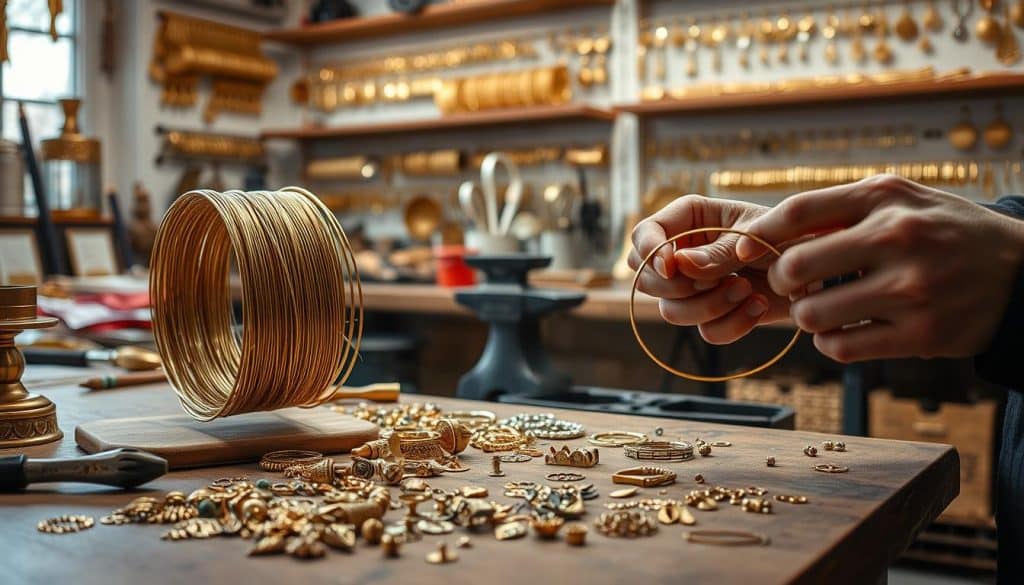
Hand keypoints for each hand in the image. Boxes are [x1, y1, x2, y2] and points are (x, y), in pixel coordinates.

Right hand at [628, 195, 791, 343]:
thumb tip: (679, 264)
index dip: (649, 252)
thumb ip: (718, 251)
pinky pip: (705, 332)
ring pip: (671, 311)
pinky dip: (732, 324)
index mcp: (689, 219)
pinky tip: (757, 306)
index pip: (644, 234)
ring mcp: (695, 288)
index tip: (670, 267)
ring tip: (746, 289)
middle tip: (717, 280)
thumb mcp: (757, 235)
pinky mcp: (713, 315)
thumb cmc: (790, 237)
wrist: (819, 271)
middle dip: (680, 288)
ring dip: (710, 307)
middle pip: (646, 279)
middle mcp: (684, 254)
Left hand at [736, 174, 1023, 361]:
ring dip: (806, 318)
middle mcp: (897, 238)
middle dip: (782, 281)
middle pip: (796, 267)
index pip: (798, 212)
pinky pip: (841, 348)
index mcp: (885, 198)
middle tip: (793, 285)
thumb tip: (765, 232)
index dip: (760, 233)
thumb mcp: (899, 200)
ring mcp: (911, 289)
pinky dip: (831, 343)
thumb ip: (839, 208)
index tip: (745, 247)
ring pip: (813, 315)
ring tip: (823, 310)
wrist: (1021, 273)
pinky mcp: (921, 334)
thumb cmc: (942, 232)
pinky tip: (844, 331)